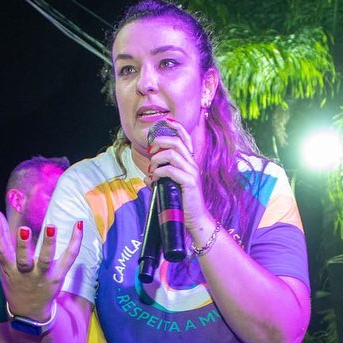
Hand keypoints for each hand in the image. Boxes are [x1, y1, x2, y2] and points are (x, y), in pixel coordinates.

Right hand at [0, 210, 82, 323]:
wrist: (30, 312)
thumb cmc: (15, 282)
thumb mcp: (4, 265)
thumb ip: (1, 240)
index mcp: (9, 269)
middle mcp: (25, 273)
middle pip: (23, 259)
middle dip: (22, 245)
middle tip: (24, 229)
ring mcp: (43, 275)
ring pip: (46, 261)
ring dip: (48, 244)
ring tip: (51, 227)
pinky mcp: (58, 276)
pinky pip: (68, 259)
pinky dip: (74, 242)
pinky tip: (78, 225)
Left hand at [145, 118, 213, 235]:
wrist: (196, 219)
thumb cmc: (182, 203)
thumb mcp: (169, 187)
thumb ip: (159, 179)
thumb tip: (146, 177)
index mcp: (189, 162)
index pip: (185, 138)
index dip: (175, 127)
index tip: (164, 122)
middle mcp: (192, 164)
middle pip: (177, 142)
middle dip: (161, 142)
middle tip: (151, 150)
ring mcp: (192, 173)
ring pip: (173, 154)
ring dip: (158, 159)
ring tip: (152, 168)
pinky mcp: (190, 183)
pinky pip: (172, 170)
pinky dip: (160, 172)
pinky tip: (155, 178)